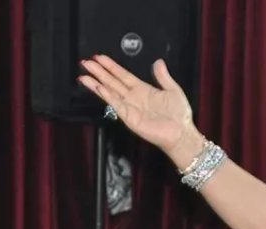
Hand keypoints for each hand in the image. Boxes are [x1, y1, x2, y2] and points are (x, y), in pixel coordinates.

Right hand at [78, 55, 197, 157]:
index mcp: (143, 89)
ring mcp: (130, 108)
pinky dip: (107, 96)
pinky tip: (98, 88)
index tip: (99, 57)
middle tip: (85, 63)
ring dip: (96, 84)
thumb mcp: (173, 90)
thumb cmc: (179, 115)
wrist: (181, 133)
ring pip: (110, 92)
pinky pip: (116, 105)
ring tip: (84, 75)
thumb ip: (163, 76)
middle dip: (98, 72)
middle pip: (112, 82)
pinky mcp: (129, 118)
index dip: (111, 66)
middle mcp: (133, 98)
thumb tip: (158, 62)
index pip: (122, 75)